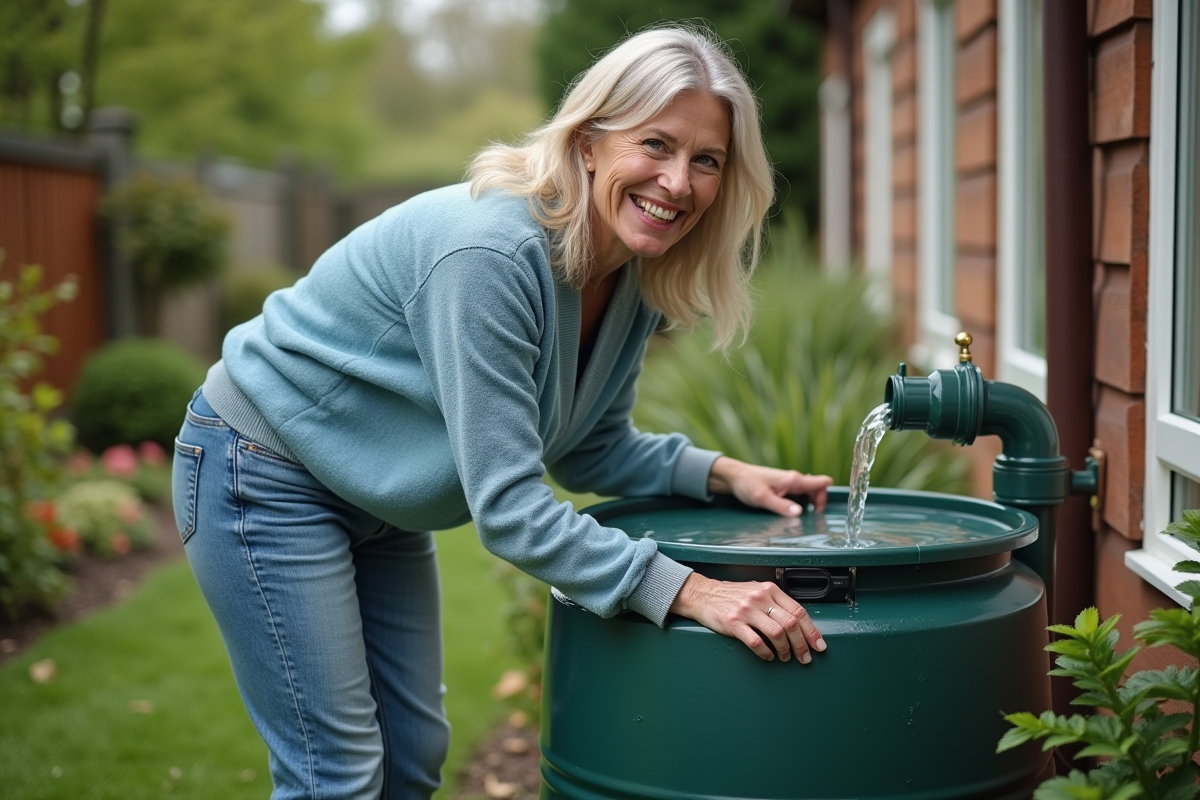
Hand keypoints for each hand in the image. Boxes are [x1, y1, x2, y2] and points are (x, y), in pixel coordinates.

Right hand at [668, 573, 826, 661]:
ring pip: (777, 633)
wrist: (702, 594)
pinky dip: (766, 652)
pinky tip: (768, 656)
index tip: (819, 645)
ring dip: (785, 650)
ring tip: (785, 657)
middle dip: (802, 645)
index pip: (798, 611)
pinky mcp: (733, 623)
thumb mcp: (756, 591)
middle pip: (791, 624)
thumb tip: (797, 622)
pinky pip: (756, 642)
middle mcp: (760, 598)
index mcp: (769, 590)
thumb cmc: (731, 595)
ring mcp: (746, 610)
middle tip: (805, 657)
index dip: (812, 631)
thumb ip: (775, 603)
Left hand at [707, 456, 832, 515]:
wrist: (734, 476)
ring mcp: (788, 482)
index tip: (818, 512)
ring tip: (803, 517)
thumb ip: (781, 506)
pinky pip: (799, 493)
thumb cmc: (747, 484)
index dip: (825, 496)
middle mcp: (793, 479)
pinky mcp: (783, 486)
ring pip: (808, 492)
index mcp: (792, 480)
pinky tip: (792, 510)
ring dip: (810, 503)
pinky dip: (801, 502)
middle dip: (819, 503)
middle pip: (817, 489)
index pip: (821, 483)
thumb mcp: (763, 499)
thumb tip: (799, 513)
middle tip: (811, 518)